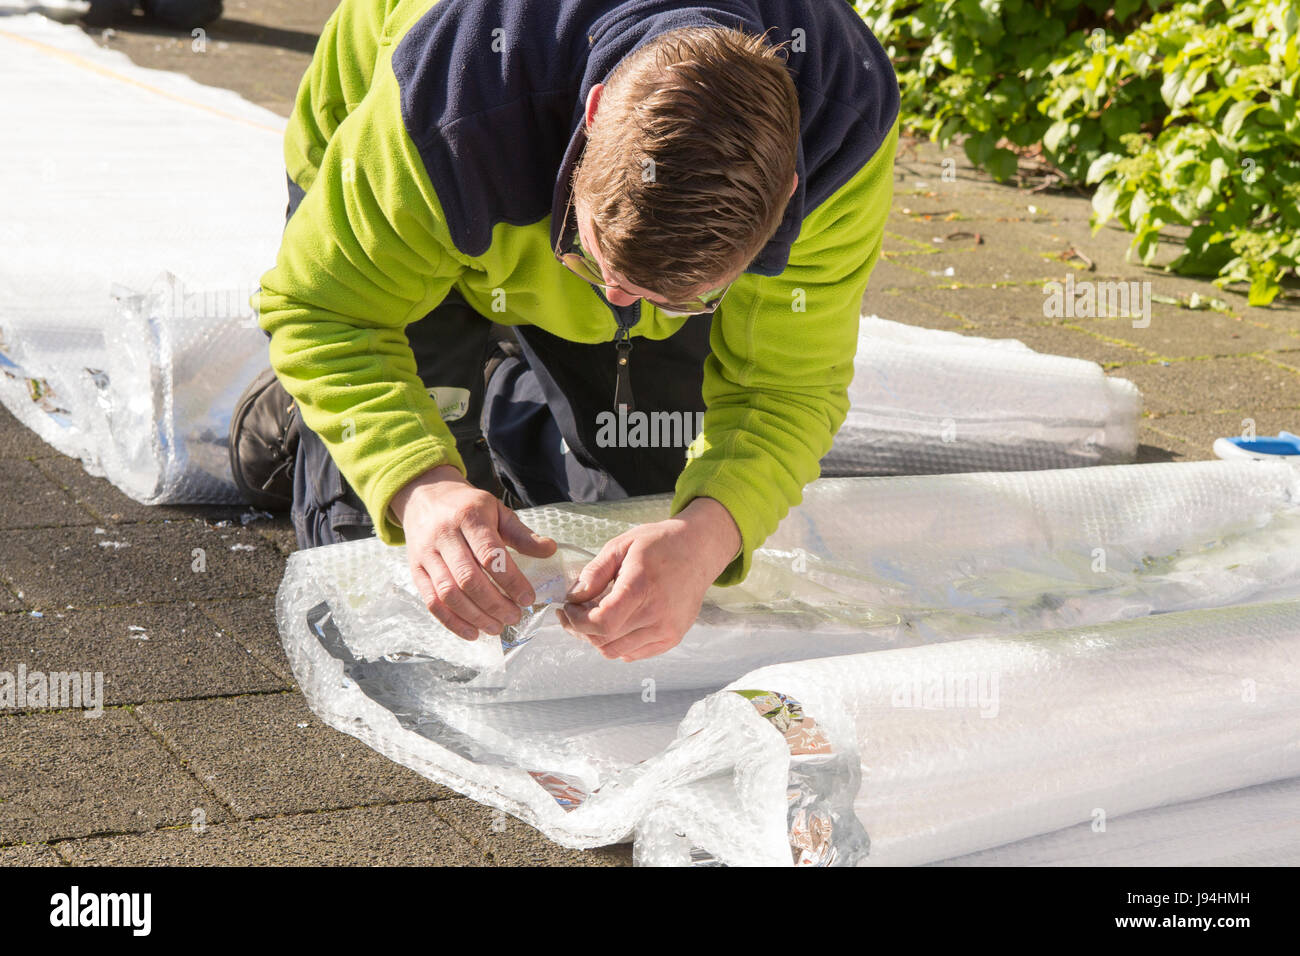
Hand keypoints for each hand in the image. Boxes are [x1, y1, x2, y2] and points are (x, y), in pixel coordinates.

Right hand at [393, 465, 557, 639]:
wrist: (425, 496)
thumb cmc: (468, 506)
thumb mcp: (497, 511)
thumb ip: (522, 534)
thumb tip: (550, 550)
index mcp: (469, 517)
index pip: (490, 555)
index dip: (511, 580)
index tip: (527, 598)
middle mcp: (444, 535)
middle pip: (468, 578)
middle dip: (494, 604)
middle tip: (514, 617)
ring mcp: (426, 554)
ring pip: (448, 593)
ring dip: (474, 616)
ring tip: (497, 627)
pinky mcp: (415, 570)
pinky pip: (431, 601)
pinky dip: (452, 621)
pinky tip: (472, 632)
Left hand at [556, 497, 739, 661]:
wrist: (699, 550)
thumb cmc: (660, 544)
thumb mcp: (621, 546)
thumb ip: (594, 573)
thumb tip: (573, 597)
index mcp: (641, 587)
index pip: (602, 623)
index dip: (577, 621)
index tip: (569, 608)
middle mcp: (656, 614)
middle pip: (604, 640)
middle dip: (580, 629)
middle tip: (575, 612)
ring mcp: (667, 630)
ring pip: (616, 651)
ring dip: (597, 638)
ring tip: (594, 618)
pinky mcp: (672, 638)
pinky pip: (633, 654)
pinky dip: (617, 643)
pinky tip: (616, 623)